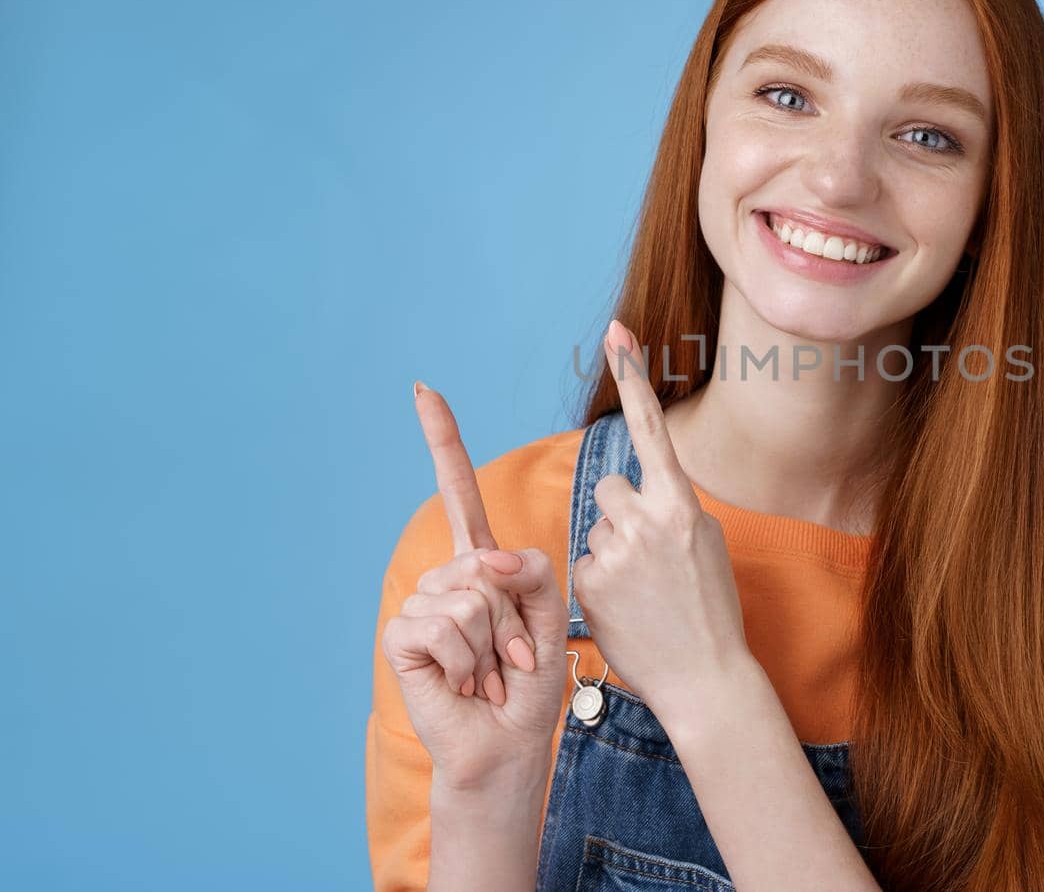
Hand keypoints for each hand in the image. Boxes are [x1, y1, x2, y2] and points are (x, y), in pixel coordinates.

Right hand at [380, 381, 570, 790]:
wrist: (510, 741)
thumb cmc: (531, 682)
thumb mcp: (551, 616)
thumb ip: (532, 572)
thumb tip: (484, 560)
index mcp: (483, 564)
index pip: (458, 492)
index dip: (442, 441)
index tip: (424, 389)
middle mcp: (448, 578)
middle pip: (484, 560)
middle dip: (513, 617)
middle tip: (512, 657)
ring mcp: (422, 605)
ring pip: (468, 596)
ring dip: (493, 644)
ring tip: (490, 672)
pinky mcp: (403, 637)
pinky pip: (442, 624)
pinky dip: (468, 660)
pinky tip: (466, 682)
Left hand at [573, 320, 752, 727]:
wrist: (706, 678)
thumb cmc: (711, 610)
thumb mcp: (707, 545)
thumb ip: (673, 509)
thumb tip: (643, 493)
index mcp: (682, 504)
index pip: (651, 427)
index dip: (632, 376)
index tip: (617, 331)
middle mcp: (647, 521)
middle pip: (609, 488)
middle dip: (621, 515)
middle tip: (648, 559)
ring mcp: (615, 552)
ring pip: (596, 526)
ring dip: (611, 550)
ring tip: (642, 592)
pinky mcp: (588, 583)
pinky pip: (583, 563)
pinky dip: (600, 583)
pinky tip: (626, 610)